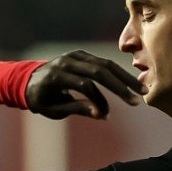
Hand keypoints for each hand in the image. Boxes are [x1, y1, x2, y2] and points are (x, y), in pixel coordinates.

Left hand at [26, 50, 142, 119]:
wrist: (29, 80)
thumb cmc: (42, 99)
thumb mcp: (54, 109)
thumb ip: (77, 108)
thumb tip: (101, 114)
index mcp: (56, 76)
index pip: (84, 85)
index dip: (98, 101)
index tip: (107, 116)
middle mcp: (67, 61)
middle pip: (99, 71)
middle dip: (120, 86)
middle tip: (138, 99)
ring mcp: (75, 55)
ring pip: (105, 64)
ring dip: (125, 78)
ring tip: (141, 90)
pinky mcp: (82, 55)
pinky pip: (103, 63)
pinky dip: (117, 73)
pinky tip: (130, 84)